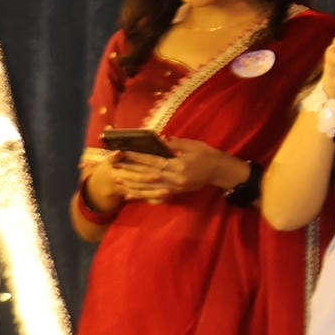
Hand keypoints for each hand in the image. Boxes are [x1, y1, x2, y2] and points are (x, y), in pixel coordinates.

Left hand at [108, 138, 240, 201]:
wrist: (221, 171)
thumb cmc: (208, 155)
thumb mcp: (193, 145)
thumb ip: (175, 144)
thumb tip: (159, 139)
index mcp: (179, 165)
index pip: (153, 161)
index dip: (137, 157)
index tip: (123, 153)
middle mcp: (175, 178)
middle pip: (147, 175)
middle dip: (130, 171)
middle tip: (114, 168)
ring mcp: (175, 187)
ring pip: (149, 187)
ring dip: (132, 184)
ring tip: (118, 181)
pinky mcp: (176, 192)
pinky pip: (155, 194)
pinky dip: (142, 195)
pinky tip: (131, 194)